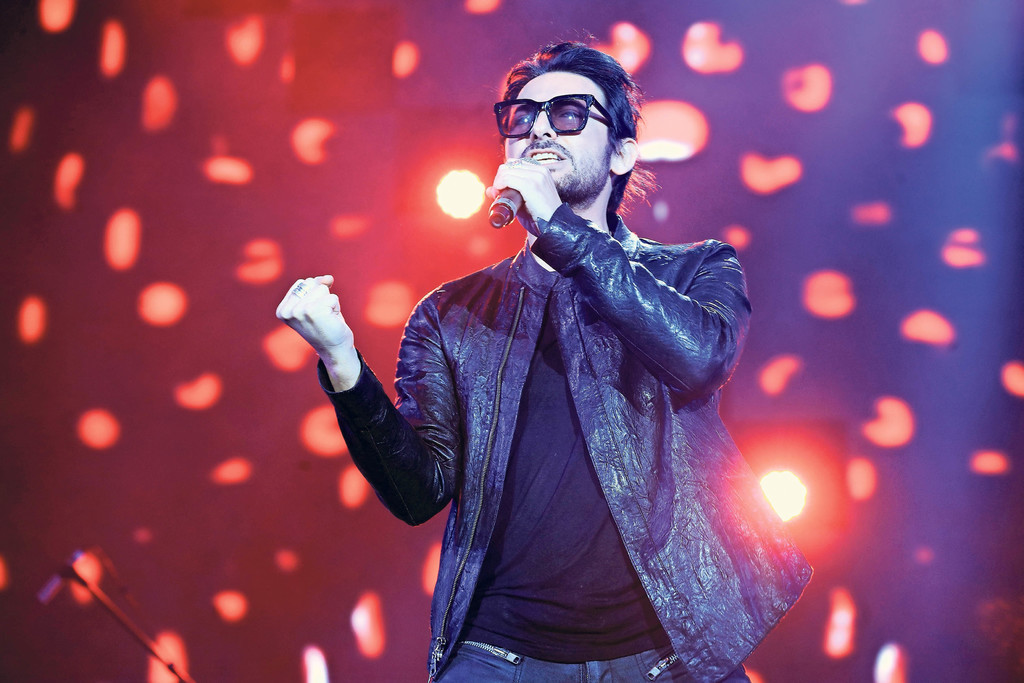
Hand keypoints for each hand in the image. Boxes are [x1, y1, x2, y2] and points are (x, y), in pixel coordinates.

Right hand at [276, 275, 359, 390]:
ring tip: (327, 318)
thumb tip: (328, 278)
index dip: (315, 295)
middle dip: (322, 297)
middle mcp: (287, 311)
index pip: (303, 283)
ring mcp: (299, 311)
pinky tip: (331, 321)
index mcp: (282, 310)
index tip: (314, 314)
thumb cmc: (326, 325)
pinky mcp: (314, 311)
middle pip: (311, 283)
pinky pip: (332, 297)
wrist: (335, 349)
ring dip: (329, 302)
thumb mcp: (317, 302)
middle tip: (322, 316)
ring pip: (322, 289)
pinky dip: (336, 307)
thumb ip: (318, 285)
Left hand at [486, 157, 561, 232]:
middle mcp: (539, 170)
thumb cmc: (540, 215)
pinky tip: (499, 193)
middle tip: (498, 193)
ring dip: (498, 182)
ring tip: (499, 195)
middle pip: (508, 165)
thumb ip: (509, 192)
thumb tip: (489, 190)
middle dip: (499, 178)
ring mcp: (536, 176)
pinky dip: (499, 185)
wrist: (553, 226)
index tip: (501, 189)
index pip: (514, 163)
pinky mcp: (531, 185)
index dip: (504, 175)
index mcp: (541, 171)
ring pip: (506, 171)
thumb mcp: (525, 200)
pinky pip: (507, 178)